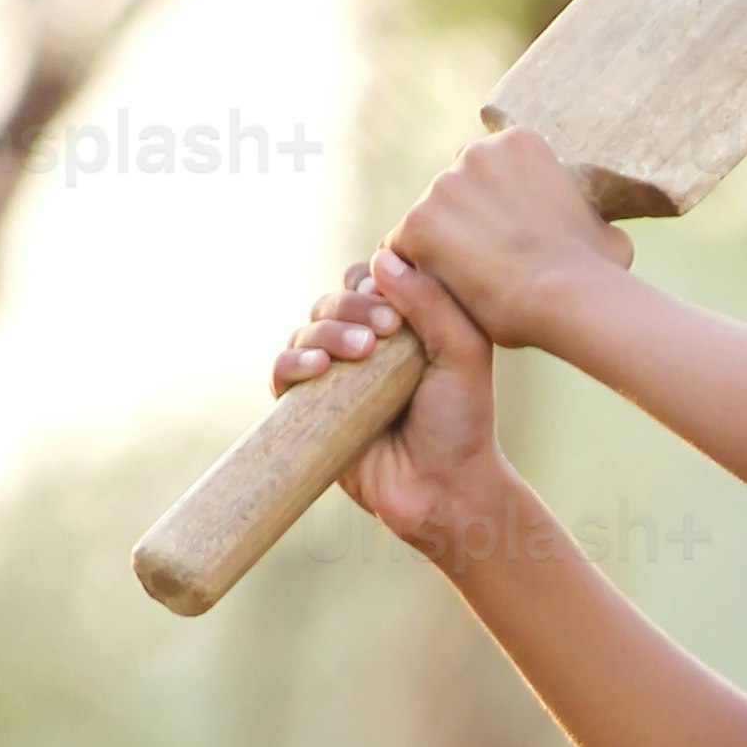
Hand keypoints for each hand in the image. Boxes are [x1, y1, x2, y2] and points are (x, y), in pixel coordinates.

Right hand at [271, 248, 503, 564]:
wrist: (444, 488)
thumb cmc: (462, 422)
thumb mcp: (463, 353)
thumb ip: (432, 302)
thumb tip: (382, 257)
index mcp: (398, 324)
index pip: (368, 279)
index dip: (373, 281)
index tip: (397, 307)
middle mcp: (362, 345)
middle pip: (334, 300)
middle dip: (353, 308)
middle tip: (384, 333)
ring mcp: (334, 376)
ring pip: (307, 330)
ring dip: (328, 333)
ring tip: (361, 353)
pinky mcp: (309, 409)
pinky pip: (282, 372)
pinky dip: (293, 362)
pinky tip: (318, 369)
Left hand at [384, 121, 632, 348]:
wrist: (568, 296)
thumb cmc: (595, 271)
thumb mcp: (605, 232)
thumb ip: (586, 219)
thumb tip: (599, 231)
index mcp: (518, 143)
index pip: (486, 174)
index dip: (493, 212)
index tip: (507, 244)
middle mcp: (475, 153)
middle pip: (453, 192)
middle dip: (462, 226)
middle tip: (483, 269)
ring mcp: (442, 186)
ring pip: (427, 221)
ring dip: (438, 250)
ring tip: (464, 290)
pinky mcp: (417, 222)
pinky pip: (402, 250)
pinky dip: (414, 275)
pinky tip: (440, 298)